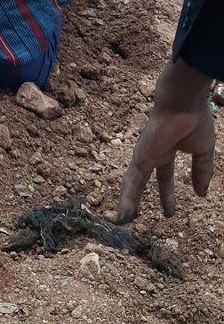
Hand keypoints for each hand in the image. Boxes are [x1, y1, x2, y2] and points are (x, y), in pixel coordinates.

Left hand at [117, 59, 215, 221]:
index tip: (169, 212)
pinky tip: (123, 213)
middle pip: (142, 181)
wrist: (184, 103)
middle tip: (134, 216)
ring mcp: (144, 155)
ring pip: (132, 184)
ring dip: (127, 202)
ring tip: (121, 221)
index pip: (164, 177)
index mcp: (167, 151)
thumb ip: (201, 171)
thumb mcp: (202, 151)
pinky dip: (127, 198)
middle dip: (139, 199)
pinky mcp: (140, 157)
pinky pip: (132, 181)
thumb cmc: (194, 120)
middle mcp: (152, 154)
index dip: (166, 194)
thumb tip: (201, 194)